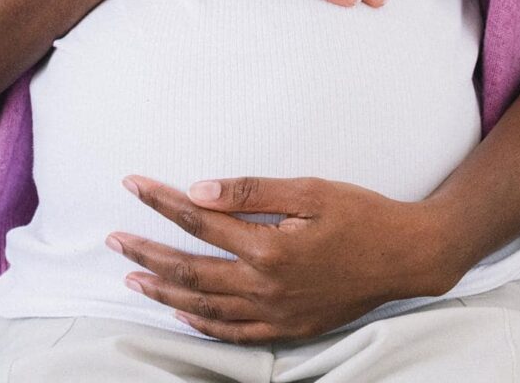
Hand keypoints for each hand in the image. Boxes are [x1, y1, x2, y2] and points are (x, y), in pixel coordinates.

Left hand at [106, 174, 458, 344]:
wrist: (405, 256)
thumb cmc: (361, 215)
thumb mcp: (310, 190)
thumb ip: (253, 191)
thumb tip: (200, 189)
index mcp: (269, 248)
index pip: (200, 221)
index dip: (162, 202)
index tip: (133, 186)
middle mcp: (265, 287)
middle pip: (190, 269)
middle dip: (147, 251)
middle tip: (114, 238)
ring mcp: (275, 313)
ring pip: (204, 306)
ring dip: (163, 290)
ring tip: (132, 276)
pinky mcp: (288, 328)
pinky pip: (233, 333)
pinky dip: (201, 324)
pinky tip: (182, 312)